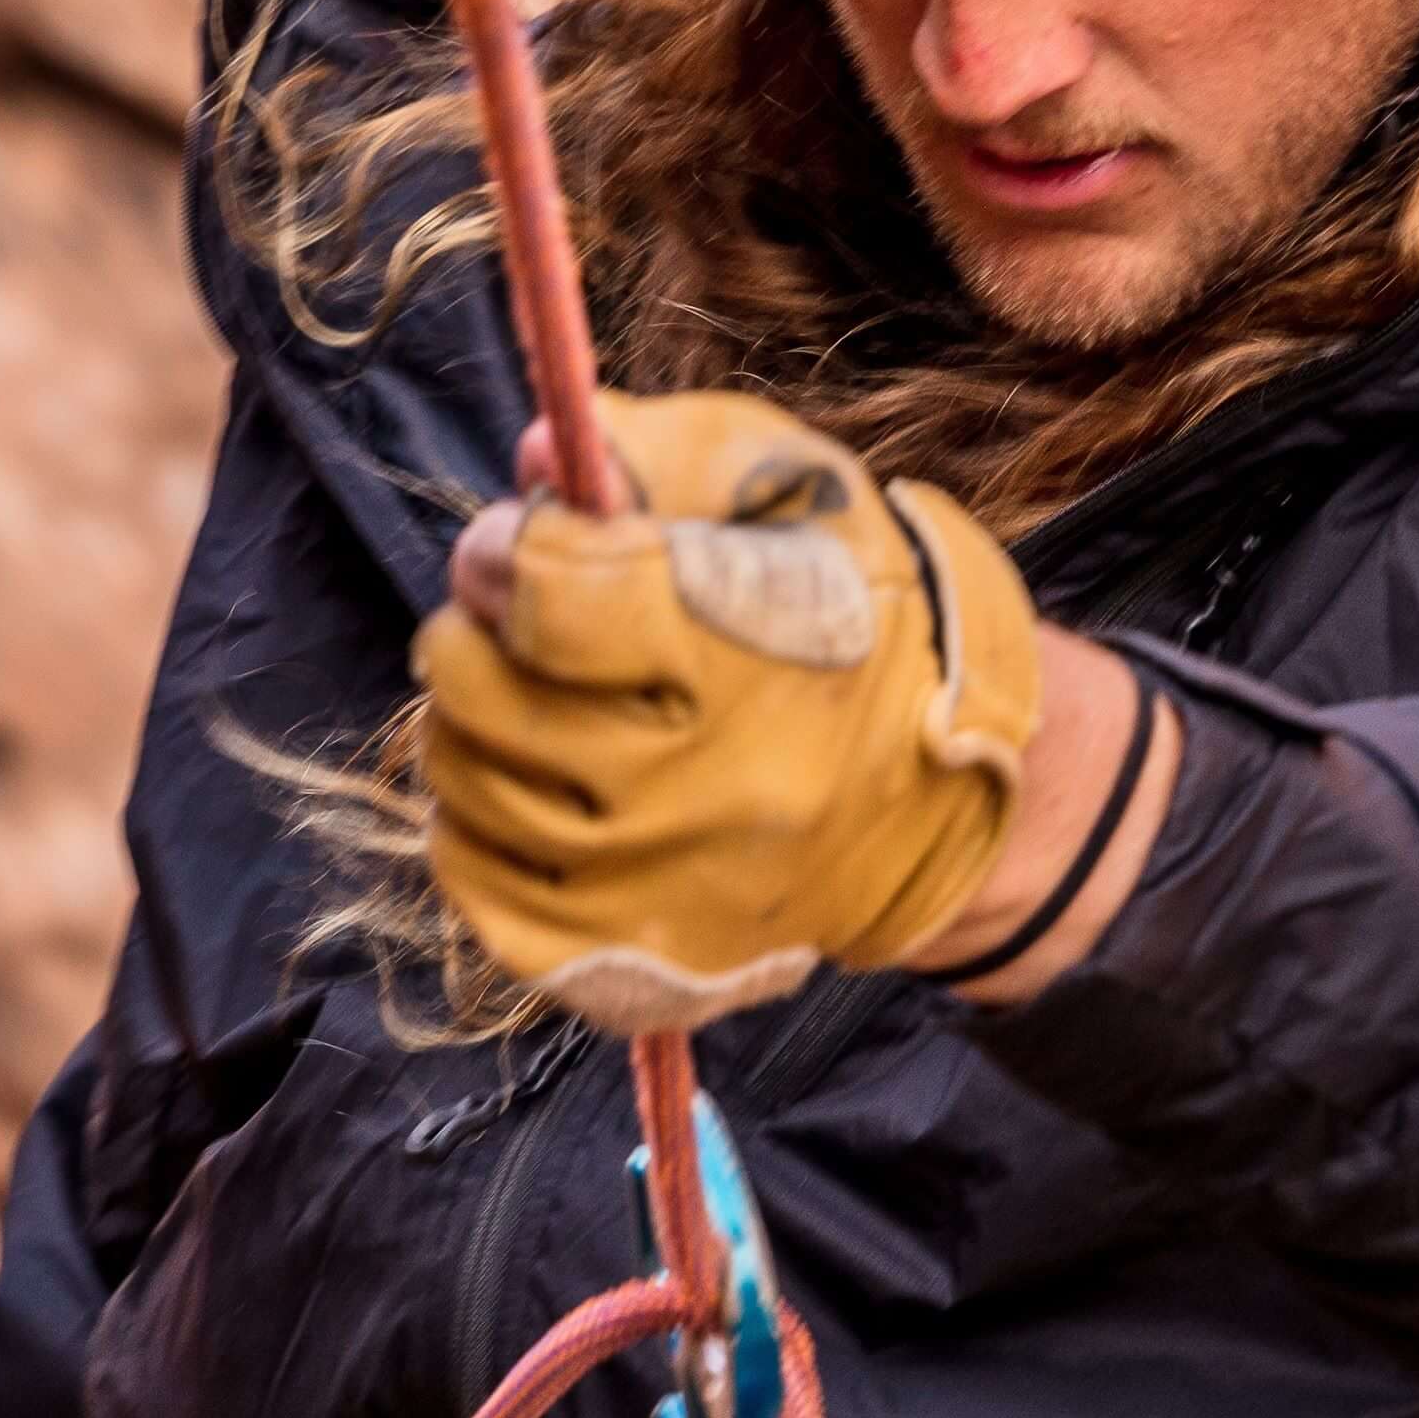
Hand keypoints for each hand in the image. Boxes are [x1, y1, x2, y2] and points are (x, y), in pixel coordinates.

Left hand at [418, 393, 1048, 1028]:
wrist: (949, 795)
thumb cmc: (863, 619)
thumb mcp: (790, 497)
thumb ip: (656, 454)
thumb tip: (533, 457)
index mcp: (744, 652)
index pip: (550, 598)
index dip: (505, 553)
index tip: (518, 546)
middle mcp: (700, 785)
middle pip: (482, 695)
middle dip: (474, 636)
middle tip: (515, 627)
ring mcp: (664, 885)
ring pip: (469, 791)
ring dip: (470, 730)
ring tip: (527, 706)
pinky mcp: (642, 963)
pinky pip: (486, 902)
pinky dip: (475, 839)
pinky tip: (521, 795)